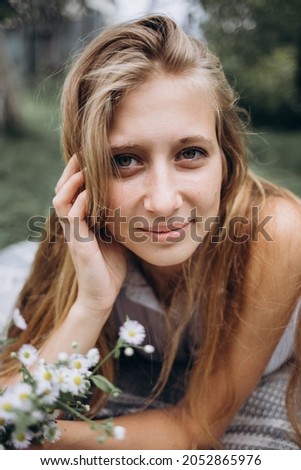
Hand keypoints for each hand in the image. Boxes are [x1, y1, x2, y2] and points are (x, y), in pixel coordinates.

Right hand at [52, 155, 126, 317]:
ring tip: (85, 167)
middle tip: (83, 152)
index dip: (77, 171)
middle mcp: (72, 224)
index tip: (91, 153)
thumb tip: (132, 199)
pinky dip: (80, 202)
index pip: (72, 189)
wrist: (103, 294)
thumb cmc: (110, 265)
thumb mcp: (115, 235)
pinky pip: (72, 217)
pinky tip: (90, 192)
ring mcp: (72, 233)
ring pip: (61, 199)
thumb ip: (116, 217)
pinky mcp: (77, 244)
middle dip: (71, 169)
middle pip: (61, 188)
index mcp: (80, 220)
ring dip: (72, 182)